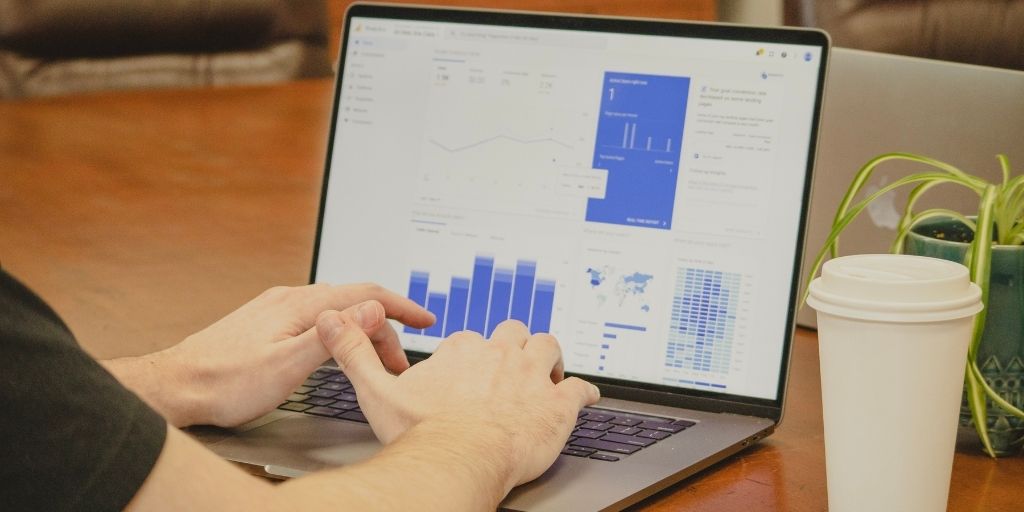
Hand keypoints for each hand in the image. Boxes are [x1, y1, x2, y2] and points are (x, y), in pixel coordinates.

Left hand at [123, 283, 433, 426]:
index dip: (401, 306)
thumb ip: (333, 337)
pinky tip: (337, 347)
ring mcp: (275, 307)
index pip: (365, 293)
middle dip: (383, 328)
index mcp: (300, 304)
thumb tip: (372, 309)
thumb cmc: (225, 383)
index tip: (426, 320)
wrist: (176, 386)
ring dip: (361, 329)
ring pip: (334, 309)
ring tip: (374, 358)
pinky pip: (316, 315)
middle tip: (397, 364)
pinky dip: (340, 329)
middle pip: (352, 301)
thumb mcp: (287, 365)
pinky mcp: (265, 320)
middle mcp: (288, 298)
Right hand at [316, 305, 599, 490]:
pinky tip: (585, 396)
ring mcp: (531, 377)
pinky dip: (584, 392)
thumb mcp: (376, 392)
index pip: (472, 339)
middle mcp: (500, 355)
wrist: (458, 461)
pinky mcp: (557, 404)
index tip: (470, 367)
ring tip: (547, 370)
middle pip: (514, 333)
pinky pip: (580, 388)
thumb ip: (355, 354)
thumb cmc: (421, 434)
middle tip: (511, 364)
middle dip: (513, 346)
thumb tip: (332, 320)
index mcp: (463, 350)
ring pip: (549, 348)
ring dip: (549, 359)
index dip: (473, 353)